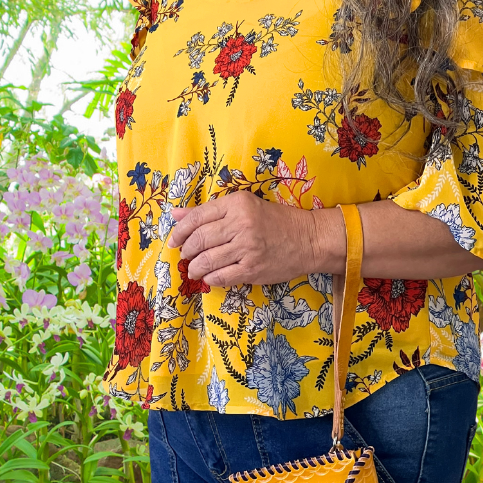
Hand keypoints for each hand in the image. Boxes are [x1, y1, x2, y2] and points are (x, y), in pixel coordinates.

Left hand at [167, 191, 338, 287]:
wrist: (308, 239)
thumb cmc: (275, 221)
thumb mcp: (243, 206)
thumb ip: (209, 211)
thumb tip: (175, 214)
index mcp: (236, 204)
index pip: (197, 217)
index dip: (179, 231)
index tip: (173, 240)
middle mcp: (241, 224)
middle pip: (199, 240)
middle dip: (186, 251)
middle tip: (185, 255)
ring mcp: (247, 248)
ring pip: (207, 260)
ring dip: (194, 268)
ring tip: (193, 269)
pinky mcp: (253, 269)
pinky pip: (221, 277)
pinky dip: (210, 278)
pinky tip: (209, 277)